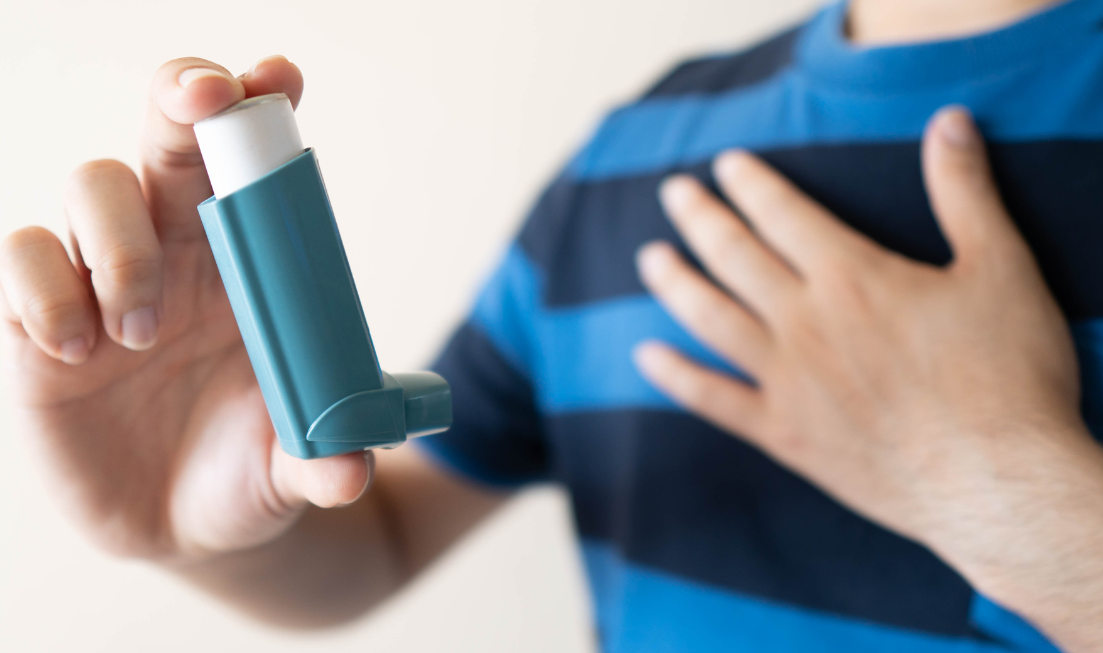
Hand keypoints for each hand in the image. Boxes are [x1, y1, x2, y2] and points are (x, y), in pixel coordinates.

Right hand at [0, 57, 371, 559]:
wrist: (181, 526)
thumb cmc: (246, 471)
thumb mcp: (288, 467)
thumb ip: (321, 459)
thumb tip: (350, 471)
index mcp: (246, 262)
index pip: (247, 161)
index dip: (257, 106)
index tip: (278, 80)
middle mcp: (173, 250)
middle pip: (166, 133)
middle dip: (183, 97)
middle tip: (203, 101)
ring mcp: (100, 279)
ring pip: (91, 185)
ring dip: (118, 244)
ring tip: (139, 334)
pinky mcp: (34, 324)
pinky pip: (21, 256)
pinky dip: (44, 288)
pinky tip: (77, 347)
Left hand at [634, 108, 1102, 649]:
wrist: (999, 485)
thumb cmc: (1008, 376)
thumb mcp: (1001, 267)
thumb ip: (965, 191)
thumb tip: (948, 120)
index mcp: (852, 277)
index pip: (784, 214)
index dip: (751, 184)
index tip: (725, 164)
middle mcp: (806, 322)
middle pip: (734, 256)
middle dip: (700, 217)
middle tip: (673, 192)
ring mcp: (788, 380)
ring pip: (710, 318)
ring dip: (674, 283)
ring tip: (649, 257)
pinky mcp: (785, 434)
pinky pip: (714, 400)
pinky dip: (676, 377)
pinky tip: (645, 357)